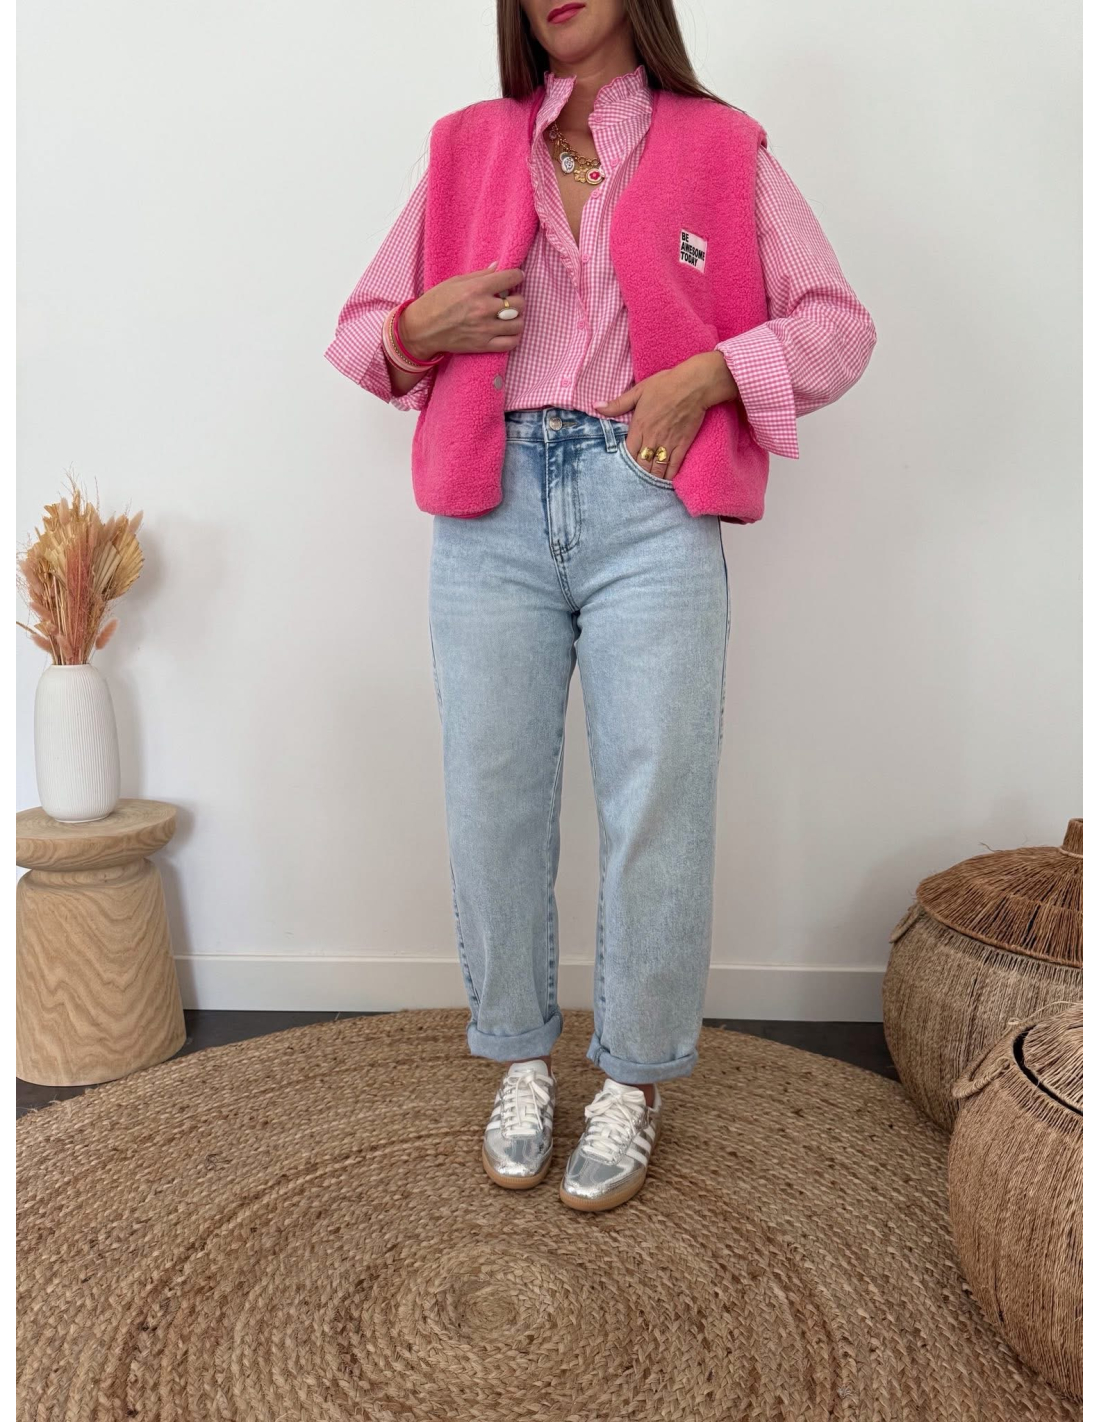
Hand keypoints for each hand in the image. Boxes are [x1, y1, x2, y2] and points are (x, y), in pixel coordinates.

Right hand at [400, 262, 525, 359]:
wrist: (422, 329)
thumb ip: (480, 275)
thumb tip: (498, 267)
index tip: (515, 277)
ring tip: (510, 316)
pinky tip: (508, 331)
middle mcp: (483, 309)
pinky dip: (514, 336)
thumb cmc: (436, 302)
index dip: (516, 275)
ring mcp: (485, 329)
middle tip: (510, 298)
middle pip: (519, 303)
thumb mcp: (455, 282)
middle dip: (518, 298)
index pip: (510, 278)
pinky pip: (511, 343)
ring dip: (518, 318)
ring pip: (518, 324)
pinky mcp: (483, 345)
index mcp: (476, 289)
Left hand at [596, 352, 738, 479]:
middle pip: (641, 464)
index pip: (628, 453)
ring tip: (647, 485)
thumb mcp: (638, 391)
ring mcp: (668, 443)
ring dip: (652, 478)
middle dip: (638, 474)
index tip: (623, 469)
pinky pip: (674, 466)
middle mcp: (652, 438)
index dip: (625, 462)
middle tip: (634, 483)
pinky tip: (665, 481)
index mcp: (639, 426)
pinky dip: (669, 476)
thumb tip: (596, 407)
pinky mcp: (682, 445)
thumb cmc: (666, 385)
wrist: (694, 385)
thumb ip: (617, 404)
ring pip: (657, 468)